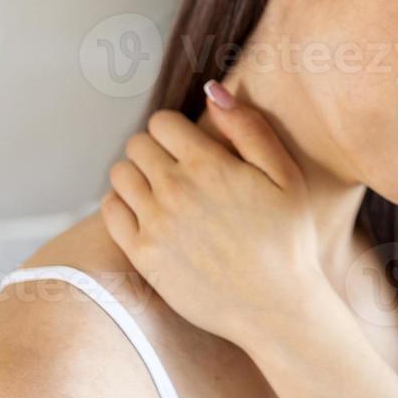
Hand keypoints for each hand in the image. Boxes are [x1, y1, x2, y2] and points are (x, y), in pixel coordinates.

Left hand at [99, 81, 323, 344]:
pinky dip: (122, 206)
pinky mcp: (142, 254)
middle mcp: (175, 190)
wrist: (275, 307)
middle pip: (137, 145)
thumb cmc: (287, 239)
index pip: (162, 122)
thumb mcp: (285, 175)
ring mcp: (154, 223)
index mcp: (208, 165)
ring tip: (162, 192)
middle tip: (178, 171)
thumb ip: (249, 127)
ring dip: (137, 176)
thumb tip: (212, 90)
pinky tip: (148, 215)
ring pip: (119, 174)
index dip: (176, 131)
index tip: (191, 148)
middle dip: (155, 151)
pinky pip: (110, 211)